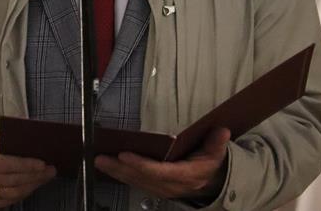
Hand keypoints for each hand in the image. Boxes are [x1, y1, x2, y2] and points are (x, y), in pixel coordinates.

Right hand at [0, 135, 56, 207]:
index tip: (42, 164)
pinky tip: (33, 186)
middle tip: (50, 170)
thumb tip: (35, 143)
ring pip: (10, 193)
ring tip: (45, 178)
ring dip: (31, 186)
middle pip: (10, 180)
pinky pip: (6, 202)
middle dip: (33, 176)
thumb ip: (9, 141)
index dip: (24, 165)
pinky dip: (22, 195)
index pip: (4, 164)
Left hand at [95, 128, 229, 201]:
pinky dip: (120, 175)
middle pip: (141, 178)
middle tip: (101, 158)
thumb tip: (221, 131)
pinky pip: (135, 182)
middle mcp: (170, 185)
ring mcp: (161, 189)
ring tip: (99, 161)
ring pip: (135, 182)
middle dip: (120, 169)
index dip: (141, 165)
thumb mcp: (216, 153)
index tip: (125, 155)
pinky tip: (108, 167)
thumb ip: (217, 143)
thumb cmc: (208, 164)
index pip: (159, 172)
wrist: (210, 183)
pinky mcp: (154, 188)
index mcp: (185, 176)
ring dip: (116, 172)